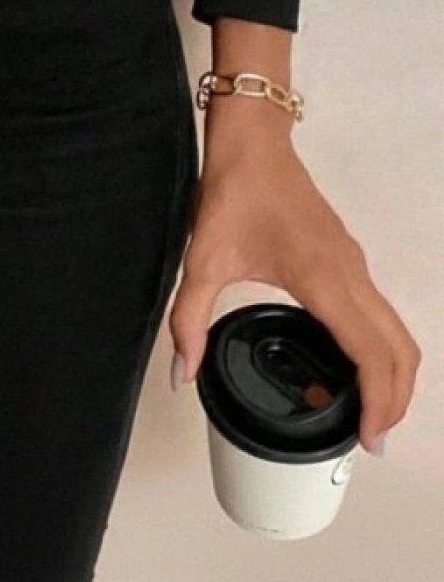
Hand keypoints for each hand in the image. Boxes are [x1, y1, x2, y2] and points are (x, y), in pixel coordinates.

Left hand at [167, 132, 421, 454]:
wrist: (253, 143)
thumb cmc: (234, 192)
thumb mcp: (202, 259)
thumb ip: (189, 320)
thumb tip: (182, 372)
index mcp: (322, 280)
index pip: (370, 353)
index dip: (378, 403)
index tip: (370, 439)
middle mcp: (350, 274)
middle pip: (399, 348)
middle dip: (395, 400)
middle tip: (371, 438)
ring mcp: (354, 264)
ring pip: (396, 329)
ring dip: (393, 374)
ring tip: (368, 411)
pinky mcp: (349, 258)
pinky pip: (381, 312)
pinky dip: (382, 348)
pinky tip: (353, 365)